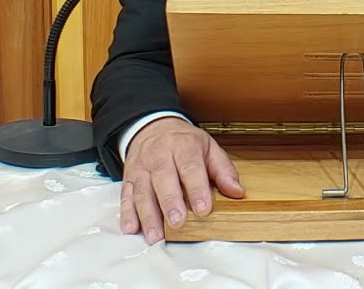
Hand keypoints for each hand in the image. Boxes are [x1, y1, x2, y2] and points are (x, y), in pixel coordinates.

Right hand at [120, 117, 243, 243]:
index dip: (197, 189)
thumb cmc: (184, 142)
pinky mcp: (128, 177)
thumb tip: (237, 192)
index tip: (203, 209)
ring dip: (148, 214)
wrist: (153, 127)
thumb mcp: (208, 148)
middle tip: (177, 223)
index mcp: (183, 146)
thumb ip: (223, 170)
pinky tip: (131, 227)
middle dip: (170, 202)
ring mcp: (141, 167)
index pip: (190, 167)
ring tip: (155, 235)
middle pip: (163, 179)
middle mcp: (159, 155)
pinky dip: (127, 212)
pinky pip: (126, 195)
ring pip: (142, 190)